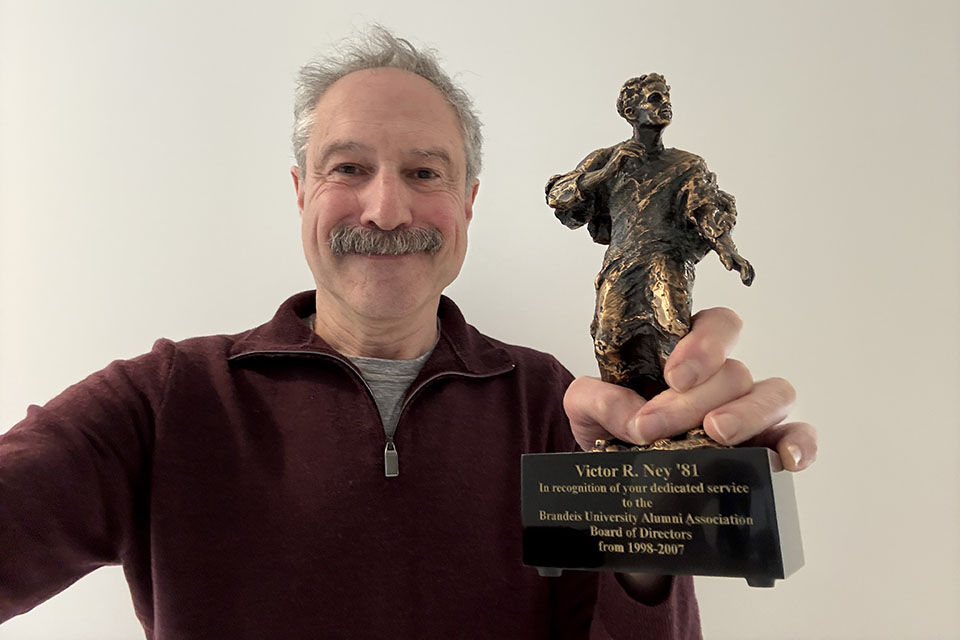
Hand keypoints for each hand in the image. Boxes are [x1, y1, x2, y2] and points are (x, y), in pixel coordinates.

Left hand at [562, 307, 816, 470]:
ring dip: (747, 414)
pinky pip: (798, 437)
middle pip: (735, 372)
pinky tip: (786, 459)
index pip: (717, 325)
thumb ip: (594, 398)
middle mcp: (726, 379)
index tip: (672, 376)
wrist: (617, 477)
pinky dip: (801, 444)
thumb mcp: (584, 408)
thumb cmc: (611, 429)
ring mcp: (752, 413)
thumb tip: (627, 414)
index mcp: (689, 354)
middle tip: (656, 428)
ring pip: (774, 395)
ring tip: (715, 435)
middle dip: (693, 401)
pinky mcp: (767, 449)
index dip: (703, 345)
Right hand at [612, 141, 643, 164]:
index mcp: (622, 147)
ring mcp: (619, 150)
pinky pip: (627, 151)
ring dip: (636, 149)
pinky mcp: (618, 153)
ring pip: (630, 146)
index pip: (631, 142)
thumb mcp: (625, 159)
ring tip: (641, 153)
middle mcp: (620, 147)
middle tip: (644, 149)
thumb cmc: (616, 166)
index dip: (638, 143)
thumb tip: (636, 154)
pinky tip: (636, 156)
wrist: (609, 170)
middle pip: (631, 142)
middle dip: (639, 145)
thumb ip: (629, 155)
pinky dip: (632, 153)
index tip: (644, 147)